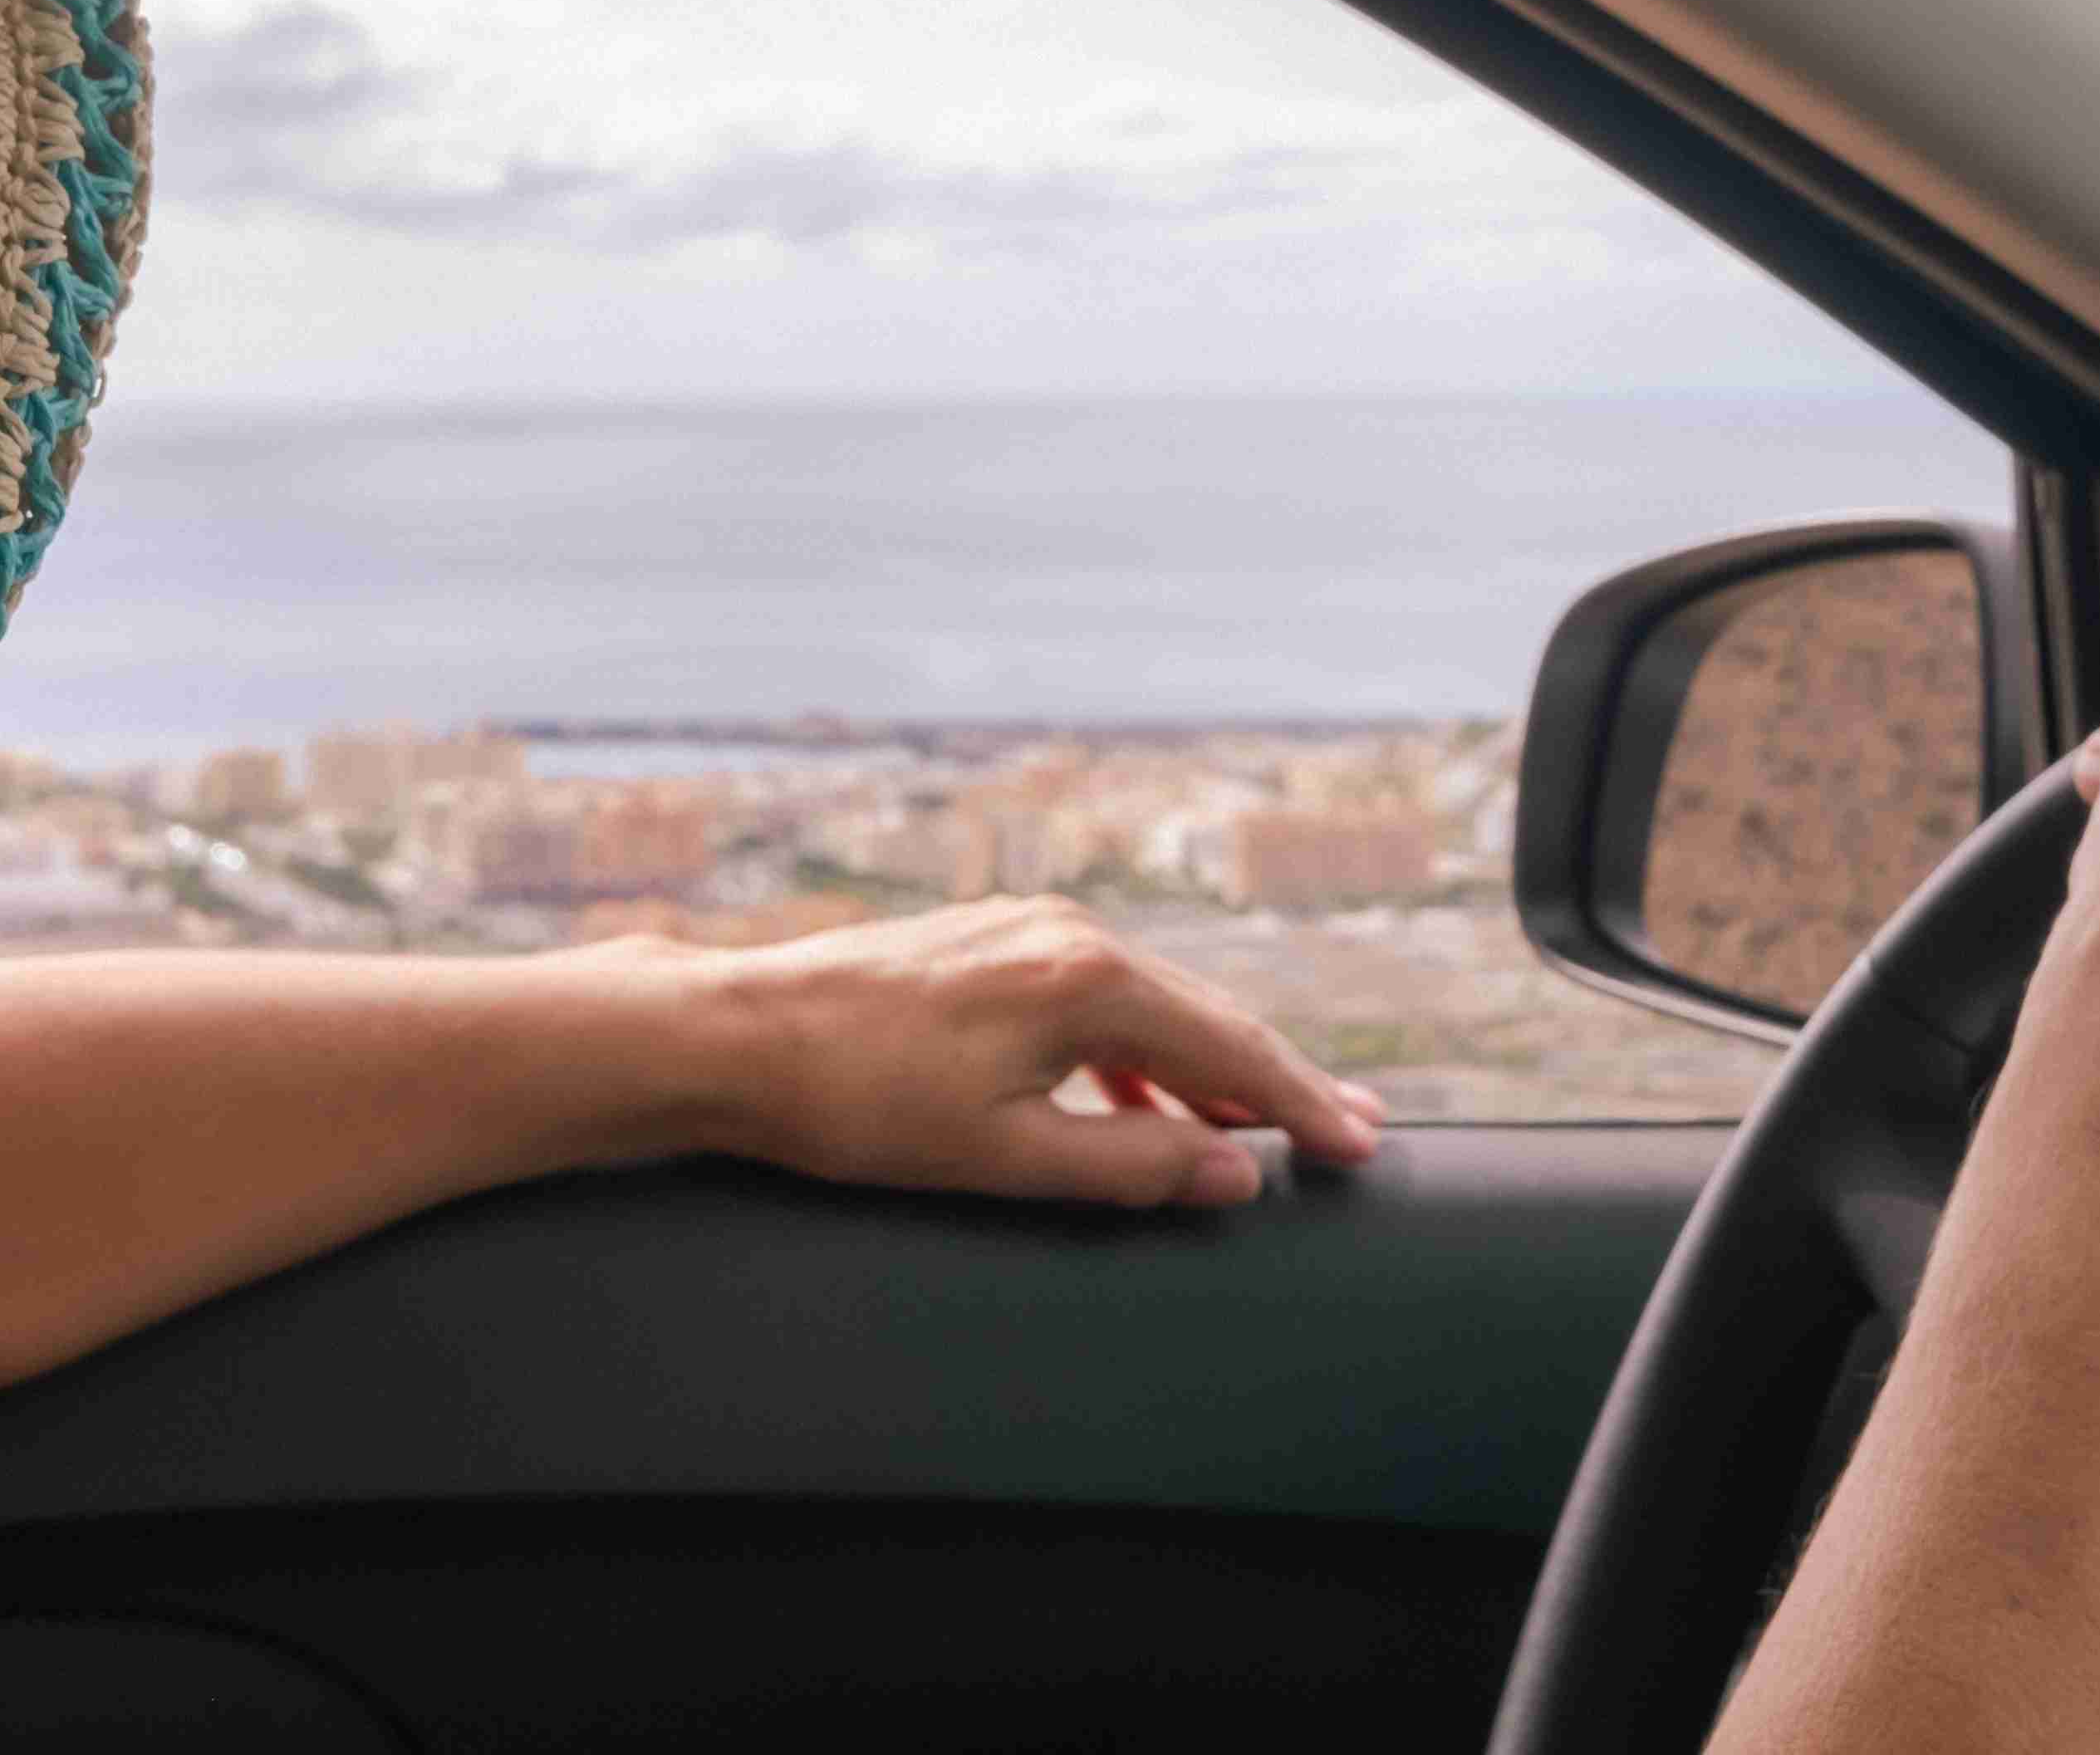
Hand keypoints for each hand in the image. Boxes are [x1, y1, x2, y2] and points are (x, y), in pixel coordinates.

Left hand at [696, 896, 1386, 1208]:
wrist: (735, 1035)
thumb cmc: (858, 1103)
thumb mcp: (1007, 1155)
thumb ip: (1133, 1162)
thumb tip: (1235, 1170)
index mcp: (1087, 978)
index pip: (1231, 1049)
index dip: (1303, 1105)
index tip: (1364, 1147)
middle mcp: (1070, 932)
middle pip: (1205, 1015)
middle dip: (1276, 1080)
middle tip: (1351, 1129)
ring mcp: (1027, 928)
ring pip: (1151, 1006)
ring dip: (1208, 1069)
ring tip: (1262, 1123)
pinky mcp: (991, 941)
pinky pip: (1096, 998)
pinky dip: (1139, 1053)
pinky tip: (1143, 1102)